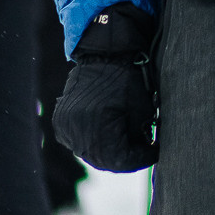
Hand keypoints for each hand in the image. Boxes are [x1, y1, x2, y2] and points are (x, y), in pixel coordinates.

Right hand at [54, 3, 157, 171]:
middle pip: (103, 160)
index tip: (154, 152)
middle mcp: (77, 130)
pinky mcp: (60, 122)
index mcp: (98, 127)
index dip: (140, 159)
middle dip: (125, 158)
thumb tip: (140, 156)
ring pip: (90, 153)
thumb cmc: (130, 80)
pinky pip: (78, 142)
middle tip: (142, 152)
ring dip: (109, 153)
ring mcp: (65, 127)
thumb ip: (139, 139)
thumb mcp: (142, 112)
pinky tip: (109, 135)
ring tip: (128, 144)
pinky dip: (94, 143)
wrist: (106, 54)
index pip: (121, 160)